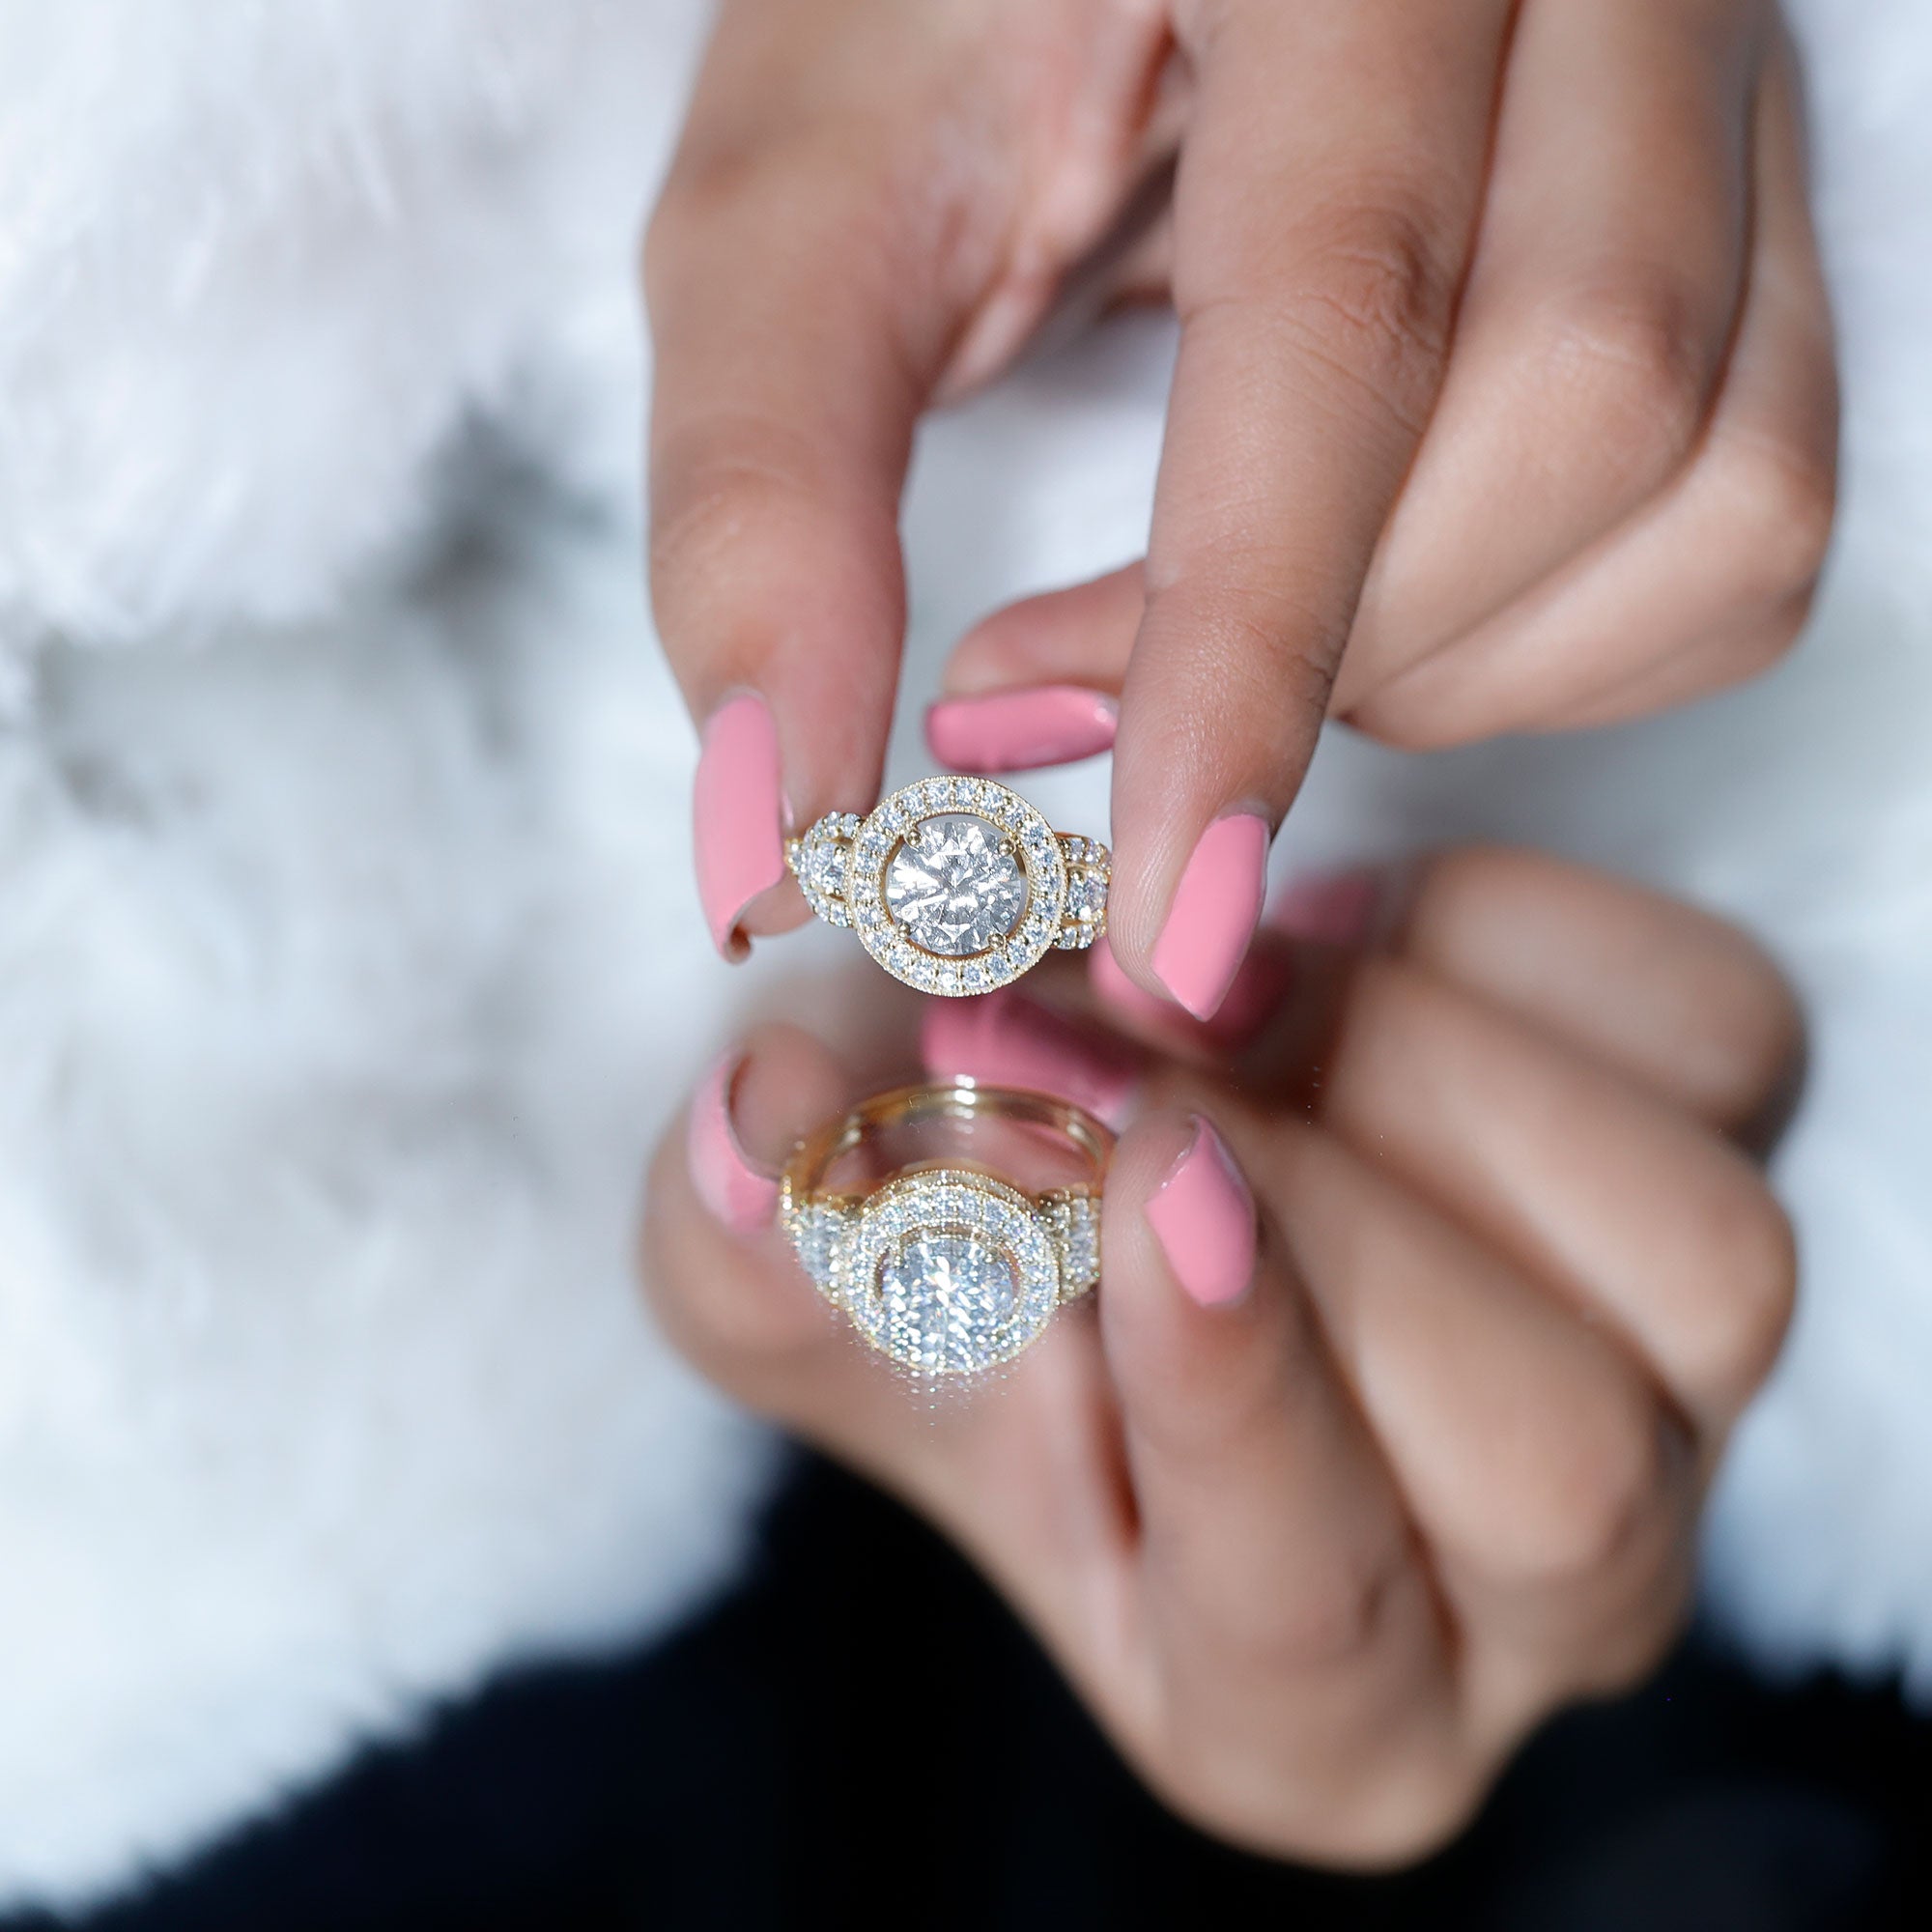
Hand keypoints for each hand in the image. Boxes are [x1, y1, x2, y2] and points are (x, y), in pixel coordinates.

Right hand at [642, 849, 1800, 1861]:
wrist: (1093, 1143)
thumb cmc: (963, 1279)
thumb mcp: (808, 1288)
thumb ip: (758, 1246)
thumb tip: (760, 1129)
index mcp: (1303, 1702)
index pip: (1324, 1612)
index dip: (1238, 1395)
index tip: (1142, 1173)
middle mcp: (1537, 1590)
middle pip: (1557, 1459)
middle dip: (1324, 1208)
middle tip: (1121, 1037)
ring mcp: (1669, 1390)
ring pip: (1697, 1267)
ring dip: (1431, 1071)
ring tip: (1226, 984)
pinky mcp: (1717, 1171)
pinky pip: (1717, 1049)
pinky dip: (1526, 948)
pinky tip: (1351, 933)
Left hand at [648, 1, 1835, 1016]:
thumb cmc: (928, 22)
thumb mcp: (798, 214)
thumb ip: (770, 503)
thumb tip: (783, 835)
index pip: (1352, 307)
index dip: (1254, 649)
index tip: (1172, 903)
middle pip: (1585, 403)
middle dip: (1327, 654)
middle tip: (1068, 701)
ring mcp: (1703, 84)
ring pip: (1711, 474)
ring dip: (1449, 659)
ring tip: (1224, 638)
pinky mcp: (1743, 211)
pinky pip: (1749, 504)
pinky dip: (1561, 642)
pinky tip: (1378, 602)